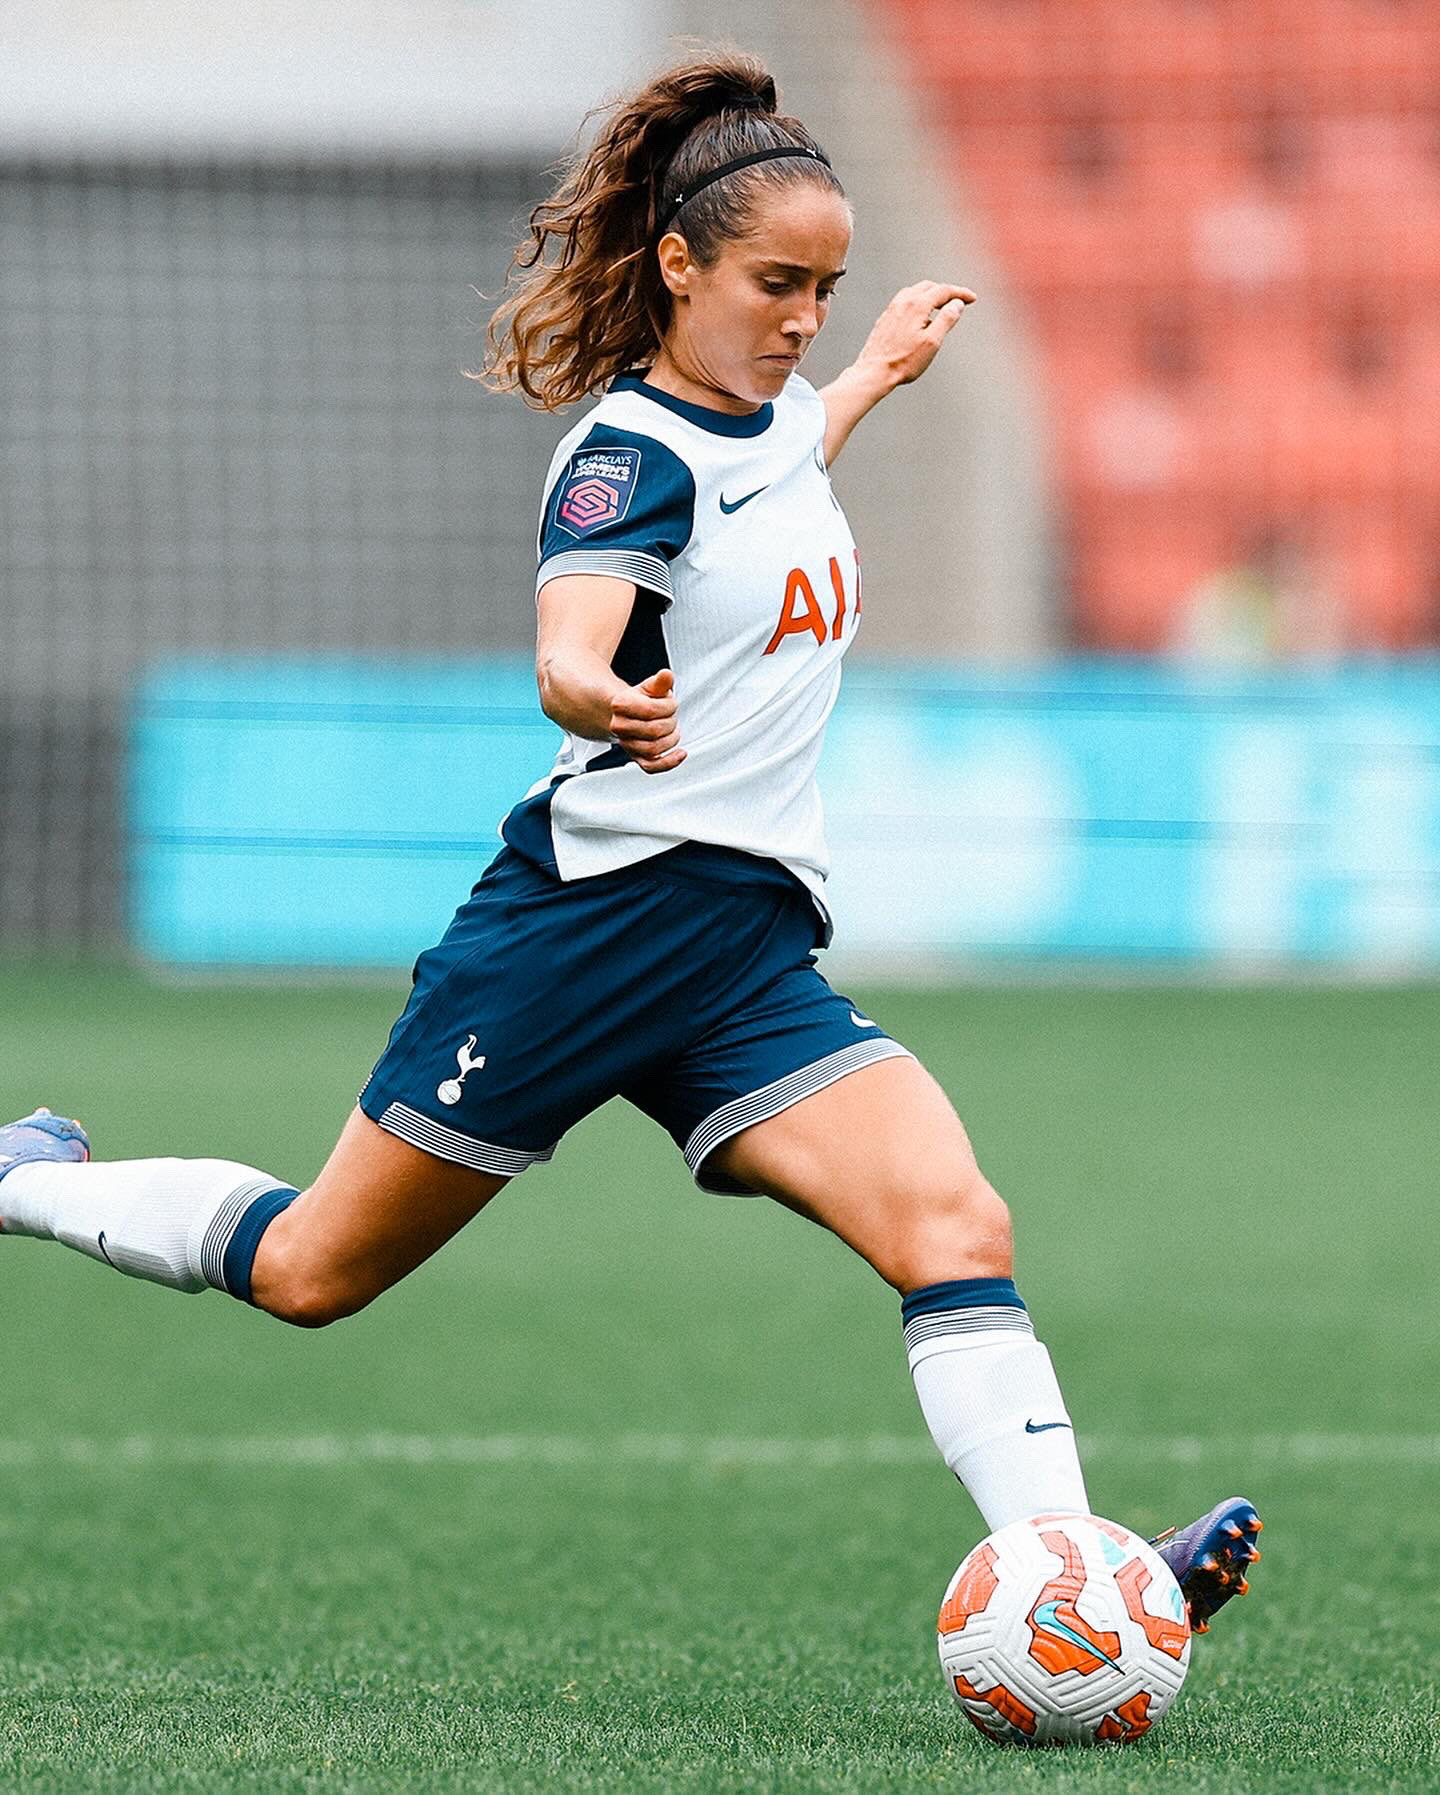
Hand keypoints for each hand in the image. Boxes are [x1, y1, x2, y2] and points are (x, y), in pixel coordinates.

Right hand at [609, 667, 684, 773]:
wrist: (626, 714)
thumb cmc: (640, 699)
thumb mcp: (650, 687)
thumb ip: (659, 682)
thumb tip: (666, 675)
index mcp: (620, 704)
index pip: (650, 710)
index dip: (667, 706)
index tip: (671, 702)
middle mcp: (619, 726)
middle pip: (653, 730)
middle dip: (670, 722)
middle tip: (672, 715)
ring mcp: (627, 743)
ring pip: (654, 749)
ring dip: (671, 739)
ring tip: (673, 729)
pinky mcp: (636, 757)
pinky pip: (651, 767)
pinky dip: (669, 762)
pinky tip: (681, 754)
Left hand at [852, 281, 976, 391]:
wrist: (874, 372)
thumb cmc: (903, 362)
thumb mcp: (932, 342)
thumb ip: (947, 319)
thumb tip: (957, 304)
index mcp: (917, 305)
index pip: (944, 290)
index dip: (960, 293)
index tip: (972, 298)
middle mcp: (903, 302)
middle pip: (929, 287)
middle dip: (946, 291)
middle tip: (958, 301)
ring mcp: (892, 309)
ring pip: (915, 292)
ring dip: (931, 295)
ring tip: (941, 306)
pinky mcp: (885, 319)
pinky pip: (904, 302)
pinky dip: (917, 302)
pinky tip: (919, 316)